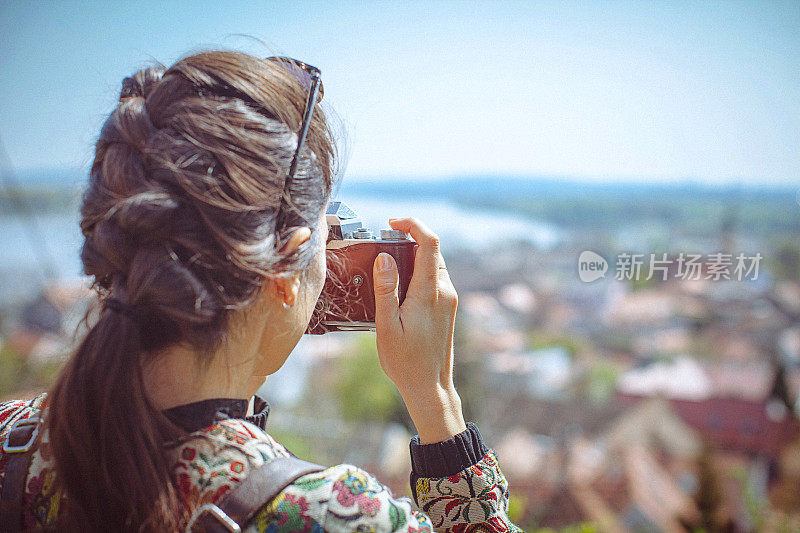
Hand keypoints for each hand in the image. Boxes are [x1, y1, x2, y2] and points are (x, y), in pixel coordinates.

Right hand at [372, 217, 465, 443]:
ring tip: (388, 267)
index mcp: (429, 293)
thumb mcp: (387, 326)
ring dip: (414, 258)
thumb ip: (386, 290)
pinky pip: (435, 280)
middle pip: (432, 251)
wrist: (430, 387)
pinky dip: (419, 273)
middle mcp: (445, 292)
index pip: (429, 243)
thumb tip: (384, 258)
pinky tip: (400, 288)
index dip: (413, 225)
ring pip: (434, 265)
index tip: (393, 222)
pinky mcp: (448, 308)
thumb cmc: (406, 362)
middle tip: (384, 244)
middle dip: (410, 240)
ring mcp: (449, 300)